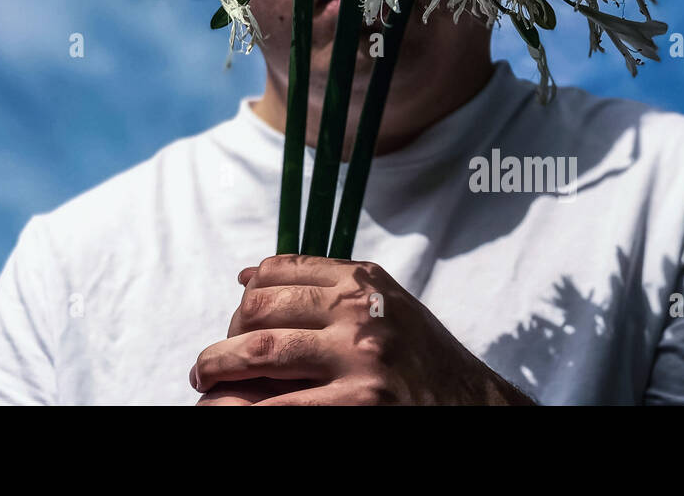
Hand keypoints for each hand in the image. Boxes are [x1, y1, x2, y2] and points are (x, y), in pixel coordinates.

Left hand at [191, 254, 534, 404]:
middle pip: (260, 308)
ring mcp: (359, 359)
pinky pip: (279, 408)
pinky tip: (230, 414)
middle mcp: (360, 311)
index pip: (277, 270)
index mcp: (363, 280)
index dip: (245, 297)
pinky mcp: (359, 406)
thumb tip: (248, 275)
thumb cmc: (423, 361)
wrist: (478, 409)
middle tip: (210, 366)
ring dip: (216, 370)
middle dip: (224, 337)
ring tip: (205, 387)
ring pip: (257, 353)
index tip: (237, 323)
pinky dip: (244, 411)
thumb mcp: (387, 305)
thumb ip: (326, 285)